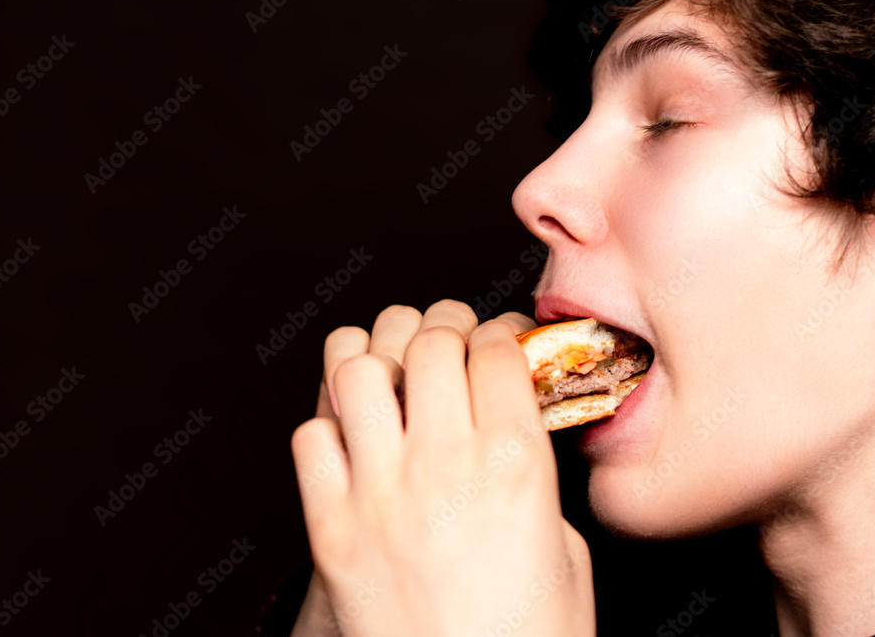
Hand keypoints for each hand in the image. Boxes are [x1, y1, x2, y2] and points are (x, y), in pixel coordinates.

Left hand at [291, 300, 595, 636]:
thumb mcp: (564, 550)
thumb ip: (531, 477)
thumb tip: (506, 428)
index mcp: (515, 467)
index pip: (497, 350)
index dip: (500, 331)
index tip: (499, 338)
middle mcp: (442, 465)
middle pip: (429, 342)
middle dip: (443, 324)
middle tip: (450, 337)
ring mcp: (376, 492)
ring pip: (357, 369)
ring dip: (379, 355)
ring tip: (394, 368)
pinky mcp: (329, 526)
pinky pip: (309, 436)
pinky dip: (330, 422)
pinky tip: (356, 437)